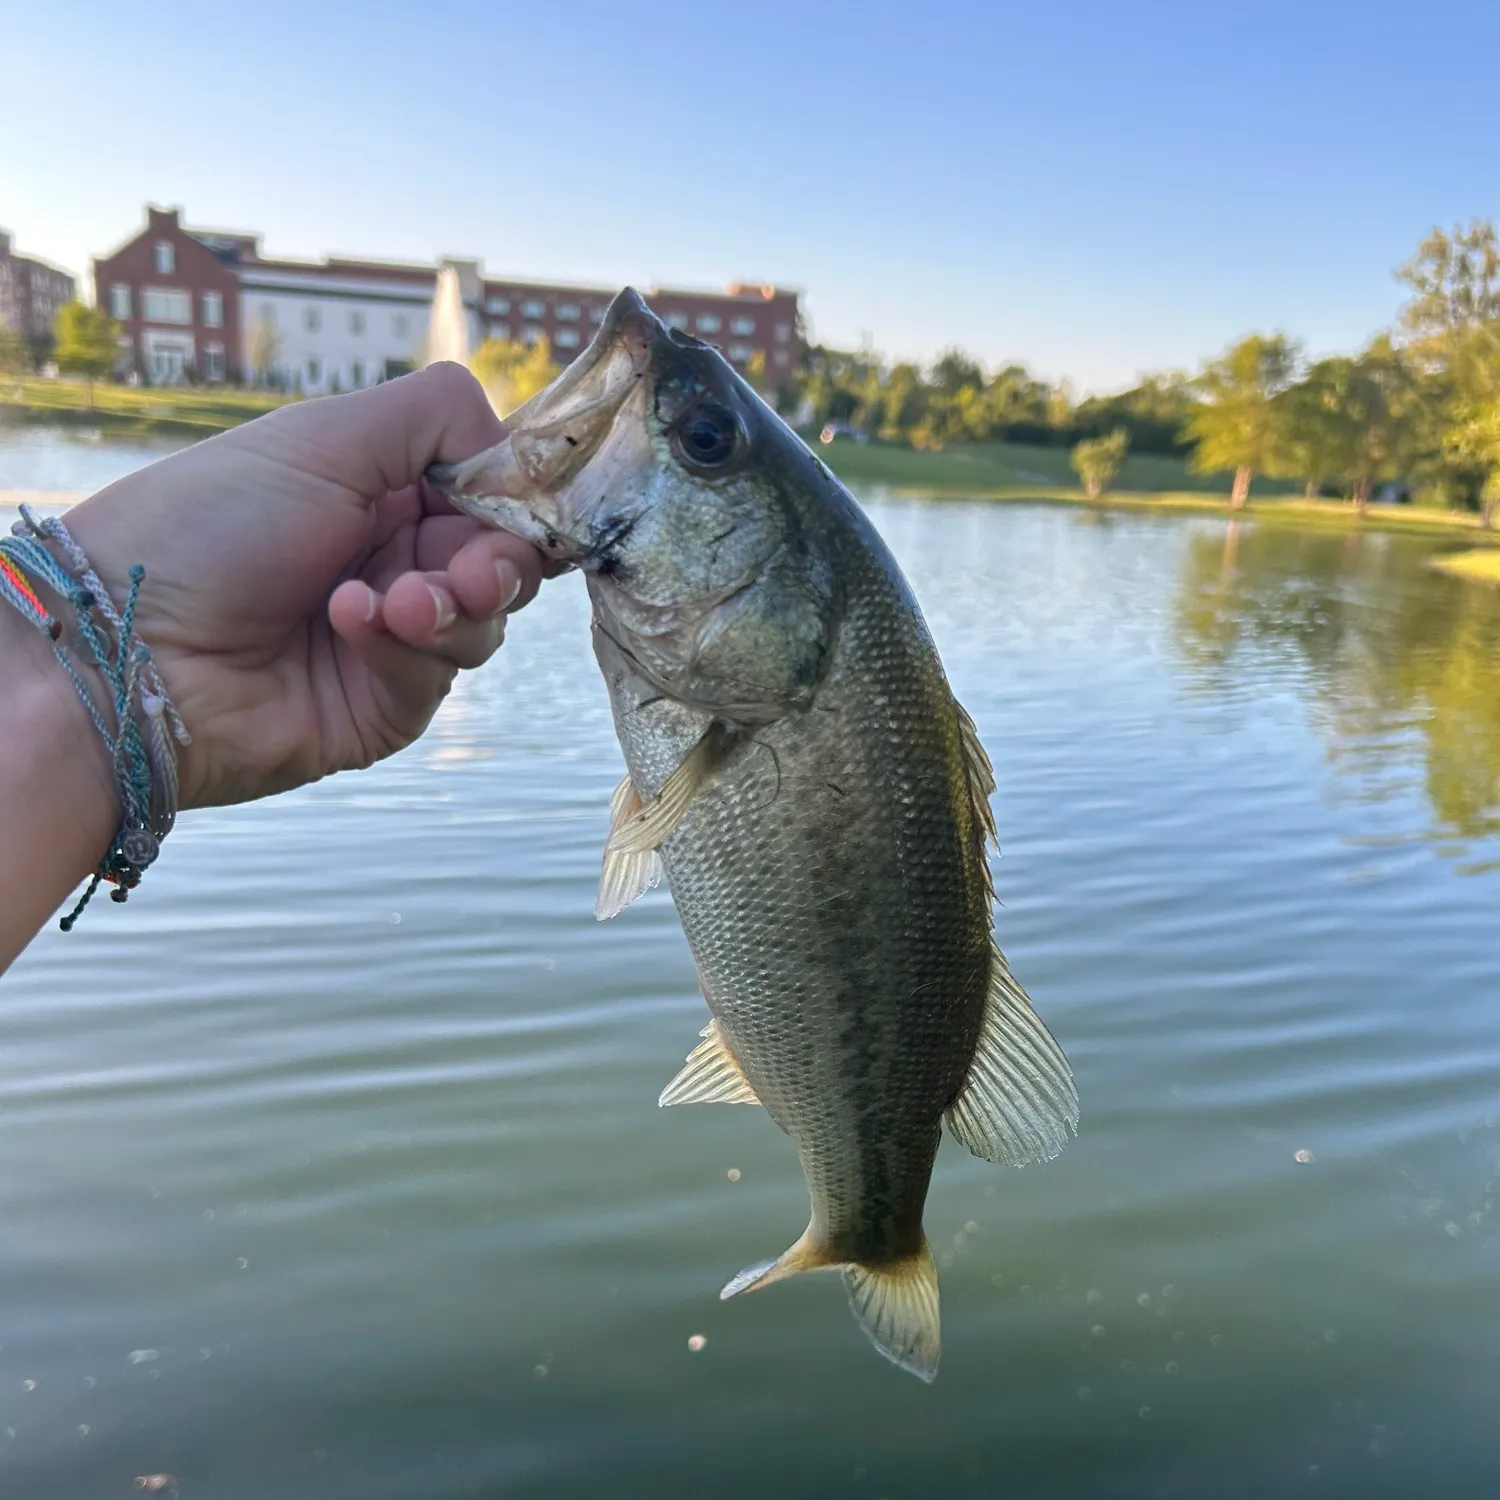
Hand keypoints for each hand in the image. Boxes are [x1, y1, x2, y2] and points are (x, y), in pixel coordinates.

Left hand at [63, 363, 542, 807]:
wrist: (129, 643)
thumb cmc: (209, 524)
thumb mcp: (323, 438)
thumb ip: (437, 417)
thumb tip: (519, 457)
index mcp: (383, 495)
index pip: (490, 498)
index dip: (514, 503)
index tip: (516, 505)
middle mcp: (394, 565)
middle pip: (506, 567)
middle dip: (498, 566)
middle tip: (472, 573)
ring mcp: (392, 642)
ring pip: (484, 628)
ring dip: (449, 608)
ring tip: (390, 602)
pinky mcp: (382, 710)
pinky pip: (435, 680)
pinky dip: (401, 647)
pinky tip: (347, 623)